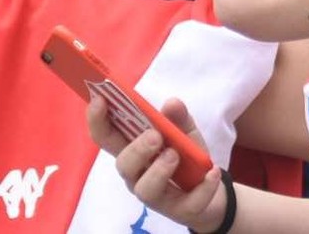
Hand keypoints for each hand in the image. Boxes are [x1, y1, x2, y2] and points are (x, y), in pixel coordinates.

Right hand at [87, 94, 225, 227]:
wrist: (210, 187)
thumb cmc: (186, 156)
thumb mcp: (184, 132)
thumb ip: (178, 117)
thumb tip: (171, 102)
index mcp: (133, 151)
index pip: (106, 138)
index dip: (97, 120)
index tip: (98, 100)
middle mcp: (138, 174)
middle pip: (123, 165)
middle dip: (136, 149)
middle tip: (155, 136)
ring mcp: (157, 195)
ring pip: (146, 189)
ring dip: (159, 170)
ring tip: (175, 155)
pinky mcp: (181, 209)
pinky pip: (188, 203)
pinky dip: (202, 187)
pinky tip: (211, 172)